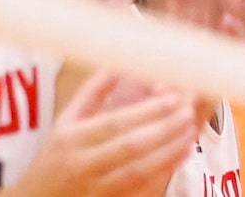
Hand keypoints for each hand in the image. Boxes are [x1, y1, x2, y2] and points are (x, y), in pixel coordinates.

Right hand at [7, 68, 197, 196]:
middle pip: (129, 147)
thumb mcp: (65, 122)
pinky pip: (139, 189)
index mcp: (73, 139)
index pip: (114, 124)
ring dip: (168, 151)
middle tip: (189, 112)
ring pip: (138, 171)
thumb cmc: (53, 157)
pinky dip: (163, 172)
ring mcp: (96, 188)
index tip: (173, 98)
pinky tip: (182, 154)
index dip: (145, 112)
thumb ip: (92, 93)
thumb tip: (118, 61)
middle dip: (163, 130)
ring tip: (190, 131)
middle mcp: (84, 165)